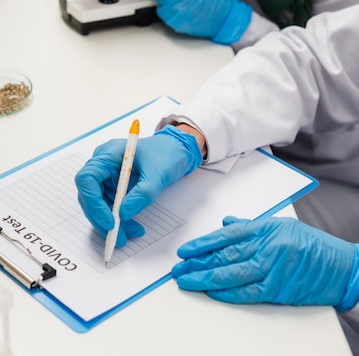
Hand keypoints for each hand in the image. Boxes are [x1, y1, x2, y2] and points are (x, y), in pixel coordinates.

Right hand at [75, 125, 201, 246]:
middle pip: (89, 195)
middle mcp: (103, 165)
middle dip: (101, 218)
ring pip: (99, 205)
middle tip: (116, 237)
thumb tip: (123, 214)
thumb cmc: (166, 155)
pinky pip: (110, 207)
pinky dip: (119, 221)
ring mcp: (107, 177)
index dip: (93, 202)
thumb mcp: (157, 175)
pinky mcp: (114, 188)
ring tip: (127, 236)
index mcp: (109, 154)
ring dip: (111, 224)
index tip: (109, 221)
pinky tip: (132, 229)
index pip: (88, 178)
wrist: (176, 152)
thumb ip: (141, 194)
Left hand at [172, 216, 358, 309]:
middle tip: (178, 268)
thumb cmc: (311, 244)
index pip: (225, 236)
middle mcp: (265, 246)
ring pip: (231, 273)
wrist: (340, 265)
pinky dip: (229, 293)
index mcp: (263, 228)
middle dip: (197, 262)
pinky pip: (248, 291)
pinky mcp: (278, 288)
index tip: (185, 250)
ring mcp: (271, 268)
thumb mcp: (280, 226)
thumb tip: (225, 224)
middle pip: (223, 255)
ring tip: (186, 280)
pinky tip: (212, 293)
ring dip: (205, 278)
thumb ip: (250, 226)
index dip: (202, 244)